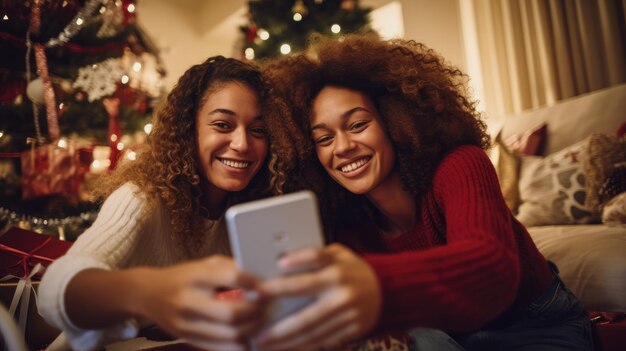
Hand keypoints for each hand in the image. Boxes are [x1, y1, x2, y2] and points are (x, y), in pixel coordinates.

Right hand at [135, 255, 267, 349]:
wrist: (147, 294)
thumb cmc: (183, 276)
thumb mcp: (204, 264)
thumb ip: (230, 268)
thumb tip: (260, 278)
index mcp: (194, 276)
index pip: (230, 277)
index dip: (254, 282)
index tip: (269, 285)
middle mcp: (188, 301)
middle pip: (231, 312)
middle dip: (256, 311)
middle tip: (269, 307)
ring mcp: (185, 324)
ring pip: (228, 334)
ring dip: (252, 330)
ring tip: (263, 321)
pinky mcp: (187, 338)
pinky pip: (220, 347)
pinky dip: (239, 344)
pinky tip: (249, 336)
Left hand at [255, 243, 380, 349]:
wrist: (384, 289)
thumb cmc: (349, 268)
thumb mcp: (337, 254)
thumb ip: (314, 257)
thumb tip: (280, 263)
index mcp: (338, 268)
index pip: (313, 263)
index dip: (294, 268)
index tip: (267, 279)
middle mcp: (344, 292)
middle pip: (306, 313)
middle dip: (278, 323)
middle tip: (255, 328)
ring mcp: (349, 314)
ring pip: (312, 332)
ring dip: (285, 341)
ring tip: (263, 343)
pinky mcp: (352, 329)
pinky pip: (322, 340)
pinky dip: (301, 346)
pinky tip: (284, 347)